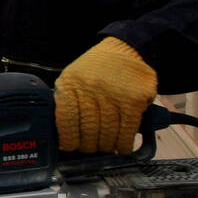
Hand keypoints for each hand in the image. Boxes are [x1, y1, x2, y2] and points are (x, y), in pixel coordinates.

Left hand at [54, 37, 157, 152]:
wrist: (126, 49)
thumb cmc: (98, 67)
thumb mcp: (74, 76)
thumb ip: (69, 100)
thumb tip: (65, 132)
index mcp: (71, 84)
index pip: (66, 119)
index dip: (68, 138)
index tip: (69, 147)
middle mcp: (90, 89)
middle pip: (87, 130)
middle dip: (88, 146)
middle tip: (89, 149)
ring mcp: (113, 95)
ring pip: (107, 133)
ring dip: (106, 146)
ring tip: (105, 148)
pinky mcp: (133, 101)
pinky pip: (126, 131)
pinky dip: (123, 144)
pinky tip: (122, 147)